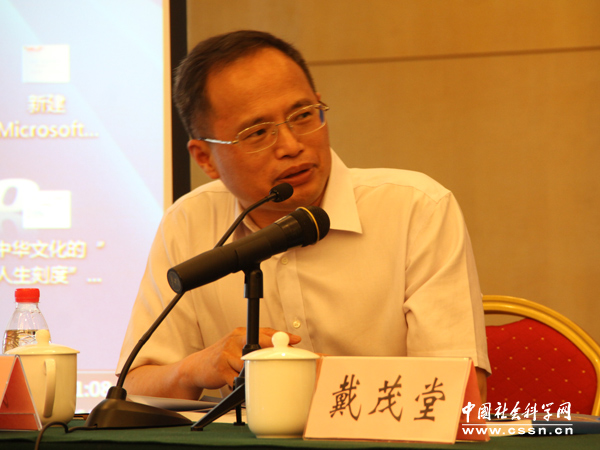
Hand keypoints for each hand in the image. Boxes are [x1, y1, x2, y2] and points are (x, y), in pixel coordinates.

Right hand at [184, 327, 300, 389]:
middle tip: (279, 362)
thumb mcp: (238, 346)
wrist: (196, 367)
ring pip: (250, 366)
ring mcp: (227, 352)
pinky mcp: (220, 367)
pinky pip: (237, 379)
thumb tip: (279, 352)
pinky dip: (238, 384)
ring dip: (250, 375)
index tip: (296, 340)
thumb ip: (256, 346)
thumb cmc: (222, 358)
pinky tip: (233, 382)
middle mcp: (234, 339)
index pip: (265, 331)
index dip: (282, 335)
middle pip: (260, 345)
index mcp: (241, 332)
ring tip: (243, 376)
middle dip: (271, 355)